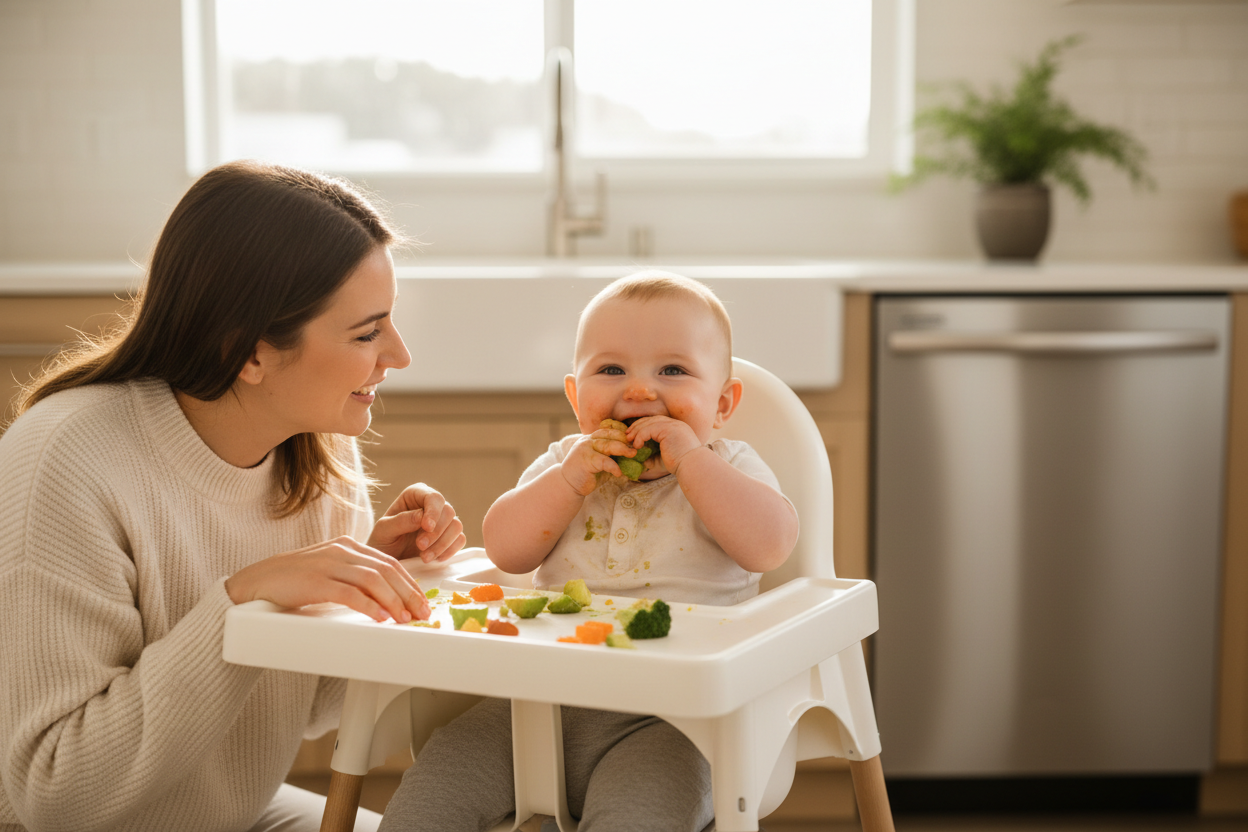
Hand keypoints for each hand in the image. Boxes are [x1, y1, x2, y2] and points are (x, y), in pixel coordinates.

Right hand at [225, 537, 429, 622]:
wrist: (257, 581)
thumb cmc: (294, 580)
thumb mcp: (330, 571)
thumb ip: (354, 576)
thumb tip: (384, 596)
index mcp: (348, 545)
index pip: (388, 562)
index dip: (409, 582)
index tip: (421, 600)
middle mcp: (341, 550)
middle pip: (386, 570)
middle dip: (408, 593)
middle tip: (422, 612)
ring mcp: (328, 564)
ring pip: (372, 580)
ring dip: (393, 601)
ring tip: (405, 618)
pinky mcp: (315, 582)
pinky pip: (349, 593)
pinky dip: (368, 605)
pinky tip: (380, 617)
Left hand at [368, 483, 465, 562]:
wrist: (387, 560)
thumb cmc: (382, 541)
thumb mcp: (384, 531)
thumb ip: (401, 521)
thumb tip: (422, 516)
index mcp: (415, 495)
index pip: (433, 497)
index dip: (433, 512)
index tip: (426, 527)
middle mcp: (432, 505)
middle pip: (448, 512)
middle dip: (436, 532)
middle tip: (420, 547)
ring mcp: (442, 521)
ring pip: (456, 526)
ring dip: (442, 544)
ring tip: (425, 557)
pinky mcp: (449, 537)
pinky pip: (460, 540)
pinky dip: (450, 550)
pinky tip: (435, 559)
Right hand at [561, 424, 634, 494]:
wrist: (568, 485)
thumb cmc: (587, 474)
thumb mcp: (601, 463)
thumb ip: (613, 457)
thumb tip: (634, 458)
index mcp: (591, 439)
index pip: (609, 430)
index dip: (622, 433)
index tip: (634, 439)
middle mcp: (588, 441)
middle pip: (610, 435)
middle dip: (625, 440)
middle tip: (637, 447)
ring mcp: (586, 449)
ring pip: (608, 445)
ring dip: (623, 450)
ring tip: (633, 455)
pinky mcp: (586, 461)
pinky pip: (604, 461)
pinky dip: (613, 467)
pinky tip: (619, 473)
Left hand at [626, 416, 702, 476]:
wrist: (691, 465)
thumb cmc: (680, 464)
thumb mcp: (663, 459)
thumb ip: (653, 457)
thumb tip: (642, 461)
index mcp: (675, 428)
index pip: (656, 422)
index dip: (643, 426)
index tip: (633, 435)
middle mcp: (674, 423)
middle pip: (651, 419)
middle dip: (637, 426)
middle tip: (627, 435)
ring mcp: (672, 424)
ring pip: (648, 423)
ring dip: (637, 431)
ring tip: (630, 440)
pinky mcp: (668, 428)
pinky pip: (648, 429)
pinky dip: (640, 436)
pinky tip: (637, 445)